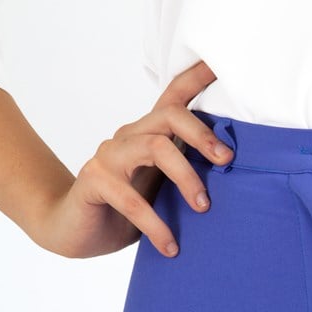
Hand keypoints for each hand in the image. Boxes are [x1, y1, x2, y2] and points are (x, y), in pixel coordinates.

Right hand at [42, 60, 231, 258]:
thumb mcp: (163, 187)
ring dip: (186, 178)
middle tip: (227, 161)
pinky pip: (131, 199)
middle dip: (203, 135)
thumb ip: (188, 172)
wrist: (76, 231)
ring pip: (156, 148)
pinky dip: (156, 225)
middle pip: (169, 115)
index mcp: (149, 134)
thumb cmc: (126, 209)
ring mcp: (109, 154)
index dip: (197, 78)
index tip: (221, 64)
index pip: (173, 97)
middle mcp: (129, 135)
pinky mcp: (94, 180)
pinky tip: (171, 247)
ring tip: (204, 208)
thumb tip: (235, 172)